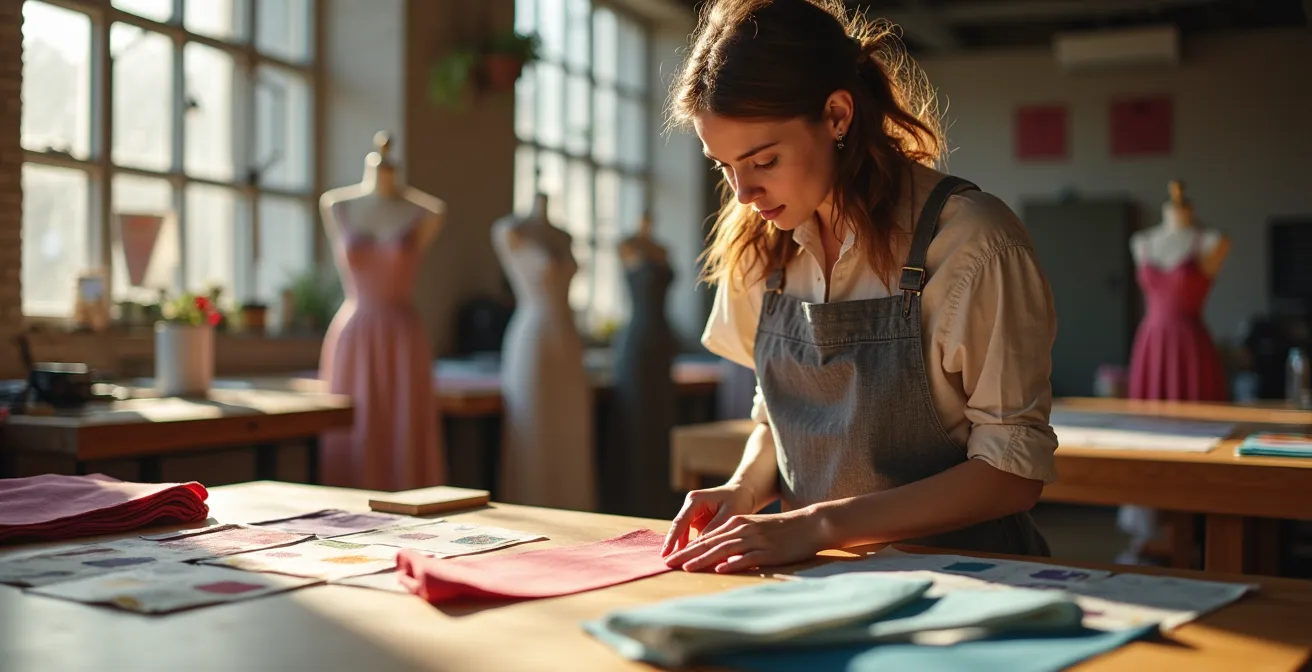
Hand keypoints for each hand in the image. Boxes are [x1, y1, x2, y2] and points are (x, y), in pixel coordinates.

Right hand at [661, 483, 757, 558]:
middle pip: (678, 527)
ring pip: (682, 533)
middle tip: (667, 562)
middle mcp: (689, 505)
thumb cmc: (737, 501)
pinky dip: (690, 546)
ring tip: (674, 563)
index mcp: (695, 500)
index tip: (666, 553)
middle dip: (672, 544)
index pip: (681, 521)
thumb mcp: (729, 514)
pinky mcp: (696, 521)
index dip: (673, 538)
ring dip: (680, 547)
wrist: (742, 493)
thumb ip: (714, 529)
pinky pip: (690, 535)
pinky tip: (687, 559)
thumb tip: (700, 546)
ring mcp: (692, 513)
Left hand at [662, 508, 828, 573]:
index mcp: (737, 523)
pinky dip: (733, 563)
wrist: (811, 524)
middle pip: (710, 543)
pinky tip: (720, 569)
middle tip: (668, 564)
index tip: (671, 558)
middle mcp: (743, 529)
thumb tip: (717, 556)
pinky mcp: (768, 551)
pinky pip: (747, 558)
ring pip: (724, 550)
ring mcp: (755, 540)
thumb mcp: (755, 529)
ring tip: (687, 568)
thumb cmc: (782, 530)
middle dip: (687, 554)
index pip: (707, 537)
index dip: (687, 548)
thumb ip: (736, 540)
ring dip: (704, 559)